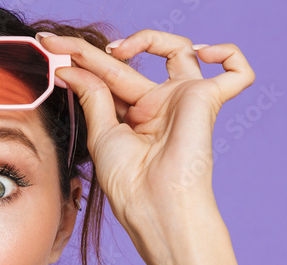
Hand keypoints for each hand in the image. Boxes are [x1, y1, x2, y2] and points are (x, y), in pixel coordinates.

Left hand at [37, 30, 254, 264]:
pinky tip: (205, 52)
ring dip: (149, 38)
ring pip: (179, 49)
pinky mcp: (208, 100)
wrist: (153, 203)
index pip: (108, 77)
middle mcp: (160, 105)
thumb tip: (70, 67)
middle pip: (130, 63)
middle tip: (55, 41)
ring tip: (117, 51)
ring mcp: (184, 100)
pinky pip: (238, 72)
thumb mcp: (101, 133)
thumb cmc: (129, 182)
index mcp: (134, 116)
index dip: (80, 59)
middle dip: (91, 50)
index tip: (48, 45)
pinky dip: (230, 55)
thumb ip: (92, 95)